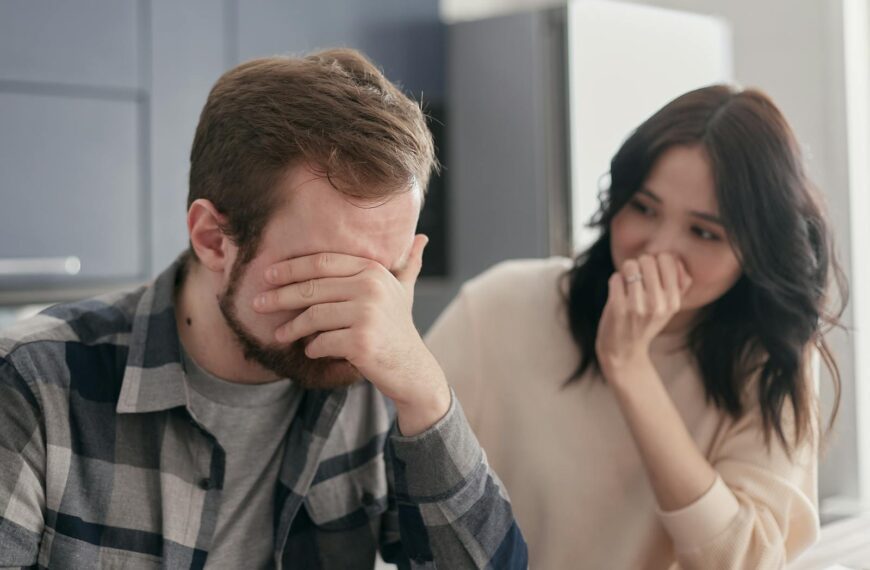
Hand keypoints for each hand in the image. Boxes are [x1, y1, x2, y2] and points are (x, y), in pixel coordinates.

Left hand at [253, 235, 449, 434]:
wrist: (413, 369)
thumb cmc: (398, 328)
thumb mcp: (403, 291)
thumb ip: (407, 264)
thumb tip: (422, 236)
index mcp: (373, 270)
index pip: (321, 263)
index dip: (290, 268)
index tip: (268, 275)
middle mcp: (372, 288)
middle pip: (311, 288)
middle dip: (279, 296)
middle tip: (257, 303)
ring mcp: (368, 315)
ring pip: (313, 317)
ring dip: (292, 328)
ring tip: (280, 334)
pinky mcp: (362, 342)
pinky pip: (321, 342)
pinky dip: (312, 348)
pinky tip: (311, 350)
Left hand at [595, 253, 691, 376]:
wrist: (623, 350)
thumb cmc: (646, 322)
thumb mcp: (669, 308)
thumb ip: (679, 283)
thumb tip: (675, 258)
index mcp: (673, 302)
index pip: (669, 260)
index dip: (657, 259)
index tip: (652, 271)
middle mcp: (658, 305)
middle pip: (648, 259)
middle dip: (639, 263)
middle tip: (637, 277)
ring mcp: (637, 307)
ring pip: (630, 265)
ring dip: (626, 271)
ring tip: (627, 283)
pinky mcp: (618, 308)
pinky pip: (616, 277)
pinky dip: (615, 281)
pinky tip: (618, 292)